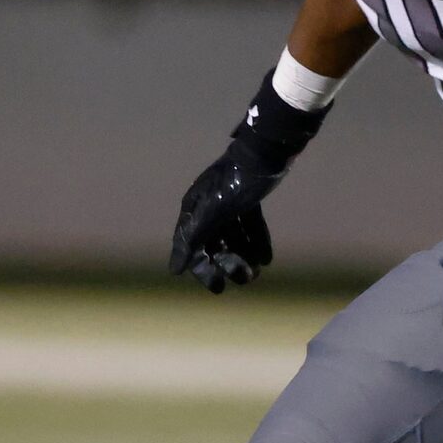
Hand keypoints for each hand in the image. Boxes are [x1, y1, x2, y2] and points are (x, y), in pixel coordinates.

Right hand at [169, 139, 281, 293]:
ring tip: (258, 269)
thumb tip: (175, 270)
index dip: (204, 271)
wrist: (264, 154)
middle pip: (215, 245)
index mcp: (194, 212)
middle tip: (247, 277)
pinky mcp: (246, 200)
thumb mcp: (211, 213)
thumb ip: (192, 240)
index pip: (193, 250)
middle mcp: (207, 210)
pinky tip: (266, 258)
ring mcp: (227, 205)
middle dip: (230, 264)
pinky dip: (256, 241)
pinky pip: (248, 227)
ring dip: (245, 255)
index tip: (219, 289)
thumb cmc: (233, 184)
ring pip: (233, 238)